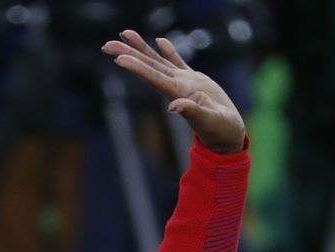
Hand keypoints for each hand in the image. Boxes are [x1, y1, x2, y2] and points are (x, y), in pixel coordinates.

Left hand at [101, 30, 245, 153]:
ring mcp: (184, 83)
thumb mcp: (208, 121)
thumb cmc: (220, 131)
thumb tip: (174, 106)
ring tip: (125, 33)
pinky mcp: (195, 81)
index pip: (153, 77)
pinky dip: (169, 51)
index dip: (137, 67)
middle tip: (107, 44)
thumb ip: (192, 112)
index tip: (119, 58)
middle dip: (128, 53)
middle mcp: (176, 87)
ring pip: (158, 61)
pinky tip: (159, 41)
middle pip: (148, 66)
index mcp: (178, 94)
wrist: (228, 135)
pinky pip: (178, 62)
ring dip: (141, 48)